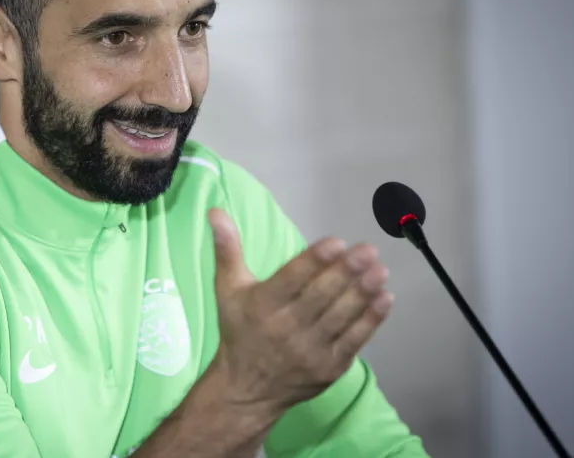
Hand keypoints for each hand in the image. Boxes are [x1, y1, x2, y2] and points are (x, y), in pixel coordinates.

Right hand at [207, 208, 393, 412]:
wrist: (247, 389)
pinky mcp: (329, 368)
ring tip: (380, 270)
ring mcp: (310, 350)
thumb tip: (216, 212)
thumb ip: (227, 250)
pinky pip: (354, 340)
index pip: (291, 279)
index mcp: (262, 305)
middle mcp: (286, 328)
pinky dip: (371, 320)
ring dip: (363, 292)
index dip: (315, 260)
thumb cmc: (240, 331)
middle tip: (368, 250)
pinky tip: (385, 298)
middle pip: (320, 296)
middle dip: (346, 271)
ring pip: (341, 316)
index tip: (337, 242)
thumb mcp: (227, 290)